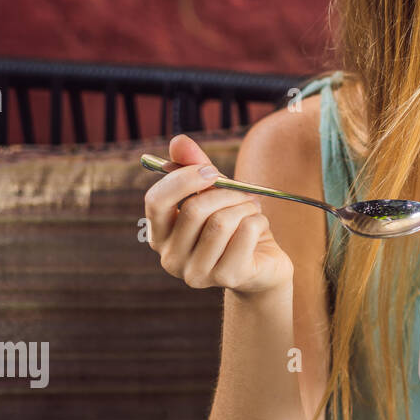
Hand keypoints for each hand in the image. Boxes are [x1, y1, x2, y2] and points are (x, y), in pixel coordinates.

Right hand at [143, 134, 292, 295]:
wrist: (263, 264)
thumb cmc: (234, 226)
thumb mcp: (214, 194)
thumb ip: (195, 167)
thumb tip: (179, 140)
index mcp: (159, 235)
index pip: (155, 201)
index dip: (183, 179)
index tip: (210, 170)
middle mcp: (170, 258)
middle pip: (194, 210)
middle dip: (226, 193)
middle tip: (243, 193)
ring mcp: (197, 273)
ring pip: (222, 222)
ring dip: (245, 207)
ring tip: (251, 211)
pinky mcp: (227, 278)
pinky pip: (246, 233)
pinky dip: (259, 221)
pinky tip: (259, 229)